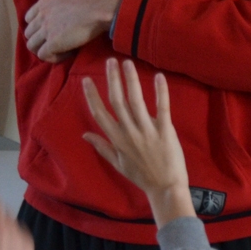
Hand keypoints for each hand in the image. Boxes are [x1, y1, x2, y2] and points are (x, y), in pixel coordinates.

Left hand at [24, 0, 123, 61]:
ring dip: (44, 50)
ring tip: (60, 50)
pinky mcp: (52, 43)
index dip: (38, 28)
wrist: (98, 9)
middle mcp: (41, 15)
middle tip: (56, 43)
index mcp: (44, 1)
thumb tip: (59, 21)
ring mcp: (45, 29)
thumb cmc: (91, 3)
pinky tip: (67, 54)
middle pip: (29, 34)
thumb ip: (57, 7)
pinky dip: (53, 57)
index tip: (50, 32)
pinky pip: (43, 55)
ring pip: (32, 46)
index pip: (29, 18)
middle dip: (40, 40)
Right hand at [82, 59, 194, 224]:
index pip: (100, 113)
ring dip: (131, 80)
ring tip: (127, 63)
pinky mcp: (165, 131)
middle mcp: (128, 133)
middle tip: (110, 61)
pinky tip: (158, 76)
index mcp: (116, 139)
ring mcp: (147, 131)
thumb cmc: (141, 176)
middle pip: (117, 101)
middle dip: (112, 80)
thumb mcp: (117, 163)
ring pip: (136, 101)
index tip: (86, 80)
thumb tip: (85, 134)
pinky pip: (162, 107)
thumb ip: (102, 146)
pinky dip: (160, 91)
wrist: (165, 188)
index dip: (92, 96)